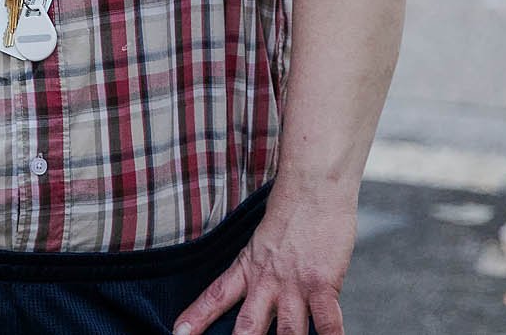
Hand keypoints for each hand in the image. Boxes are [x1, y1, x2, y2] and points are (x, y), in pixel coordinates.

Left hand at [174, 189, 355, 334]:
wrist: (313, 185)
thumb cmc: (293, 208)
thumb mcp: (264, 240)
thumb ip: (263, 269)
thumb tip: (266, 290)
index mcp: (250, 267)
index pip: (216, 295)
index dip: (197, 316)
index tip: (178, 333)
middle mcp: (268, 280)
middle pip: (248, 325)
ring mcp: (295, 284)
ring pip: (287, 332)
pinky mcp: (323, 284)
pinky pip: (327, 322)